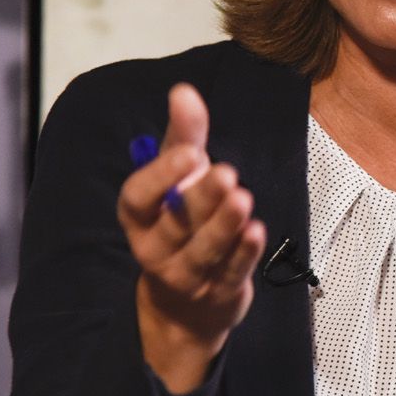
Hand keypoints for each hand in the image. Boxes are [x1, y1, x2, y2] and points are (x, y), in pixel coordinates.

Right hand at [119, 83, 266, 392]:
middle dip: (200, 199)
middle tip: (226, 173)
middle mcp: (155, 249)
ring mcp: (186, 277)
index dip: (160, 177)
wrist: (187, 305)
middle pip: (176, 224)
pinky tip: (258, 232)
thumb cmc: (182, 223)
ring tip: (243, 199)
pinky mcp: (219, 294)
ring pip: (203, 251)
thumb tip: (183, 91)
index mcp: (139, 218)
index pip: (138, 199)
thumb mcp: (179, 180)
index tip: (191, 153)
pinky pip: (231, 273)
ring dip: (223, 225)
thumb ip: (184, 137)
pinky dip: (244, 254)